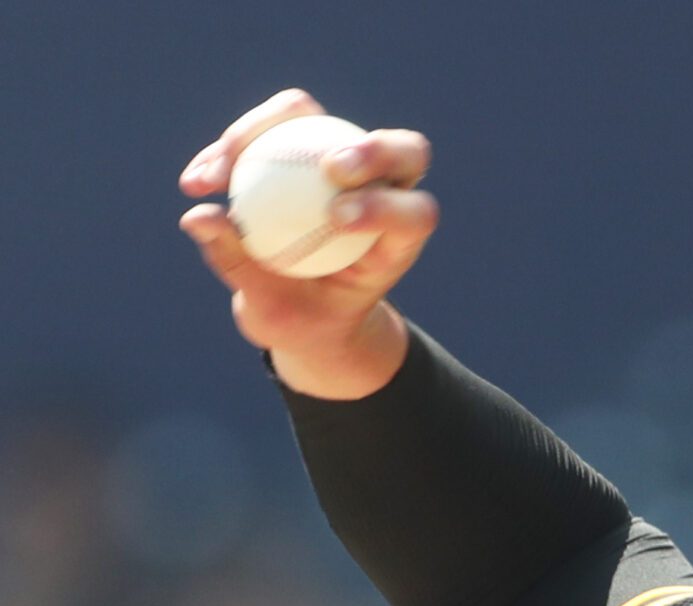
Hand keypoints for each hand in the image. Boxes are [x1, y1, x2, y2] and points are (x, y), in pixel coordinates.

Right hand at [177, 88, 438, 397]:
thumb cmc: (304, 318)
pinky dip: (227, 151)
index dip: (387, 207)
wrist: (300, 309)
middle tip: (329, 168)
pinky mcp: (301, 145)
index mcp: (399, 241)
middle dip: (373, 152)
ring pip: (317, 119)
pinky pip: (265, 130)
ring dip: (262, 131)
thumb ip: (246, 269)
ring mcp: (343, 162)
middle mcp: (384, 192)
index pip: (414, 215)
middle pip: (403, 151)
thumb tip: (199, 218)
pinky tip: (196, 183)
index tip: (338, 218)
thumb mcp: (279, 316)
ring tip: (216, 176)